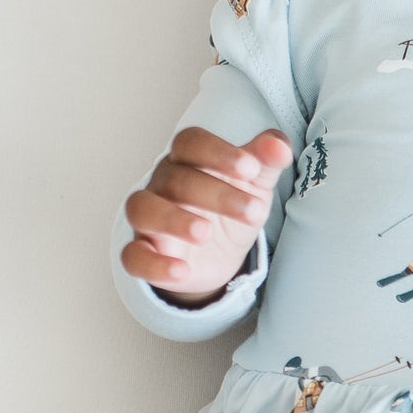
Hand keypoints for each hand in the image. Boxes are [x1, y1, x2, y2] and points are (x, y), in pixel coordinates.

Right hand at [122, 126, 292, 303]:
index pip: (190, 143)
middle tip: (255, 212)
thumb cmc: (231, 205)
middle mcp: (162, 184)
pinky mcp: (145, 253)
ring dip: (173, 219)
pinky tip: (181, 270)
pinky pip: (134, 257)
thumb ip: (265, 161)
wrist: (219, 253)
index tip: (251, 169)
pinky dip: (154, 264)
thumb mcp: (254, 183)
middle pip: (176, 179)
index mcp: (188, 160)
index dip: (218, 152)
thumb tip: (279, 146)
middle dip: (218, 194)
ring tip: (205, 233)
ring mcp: (149, 219)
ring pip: (143, 209)